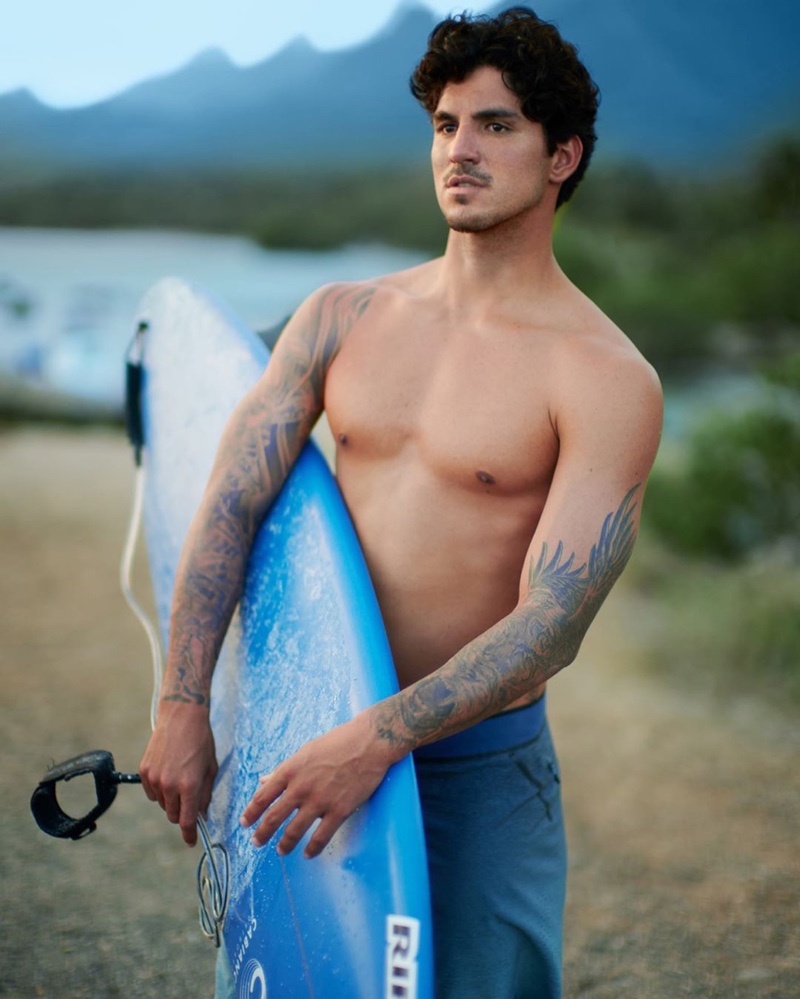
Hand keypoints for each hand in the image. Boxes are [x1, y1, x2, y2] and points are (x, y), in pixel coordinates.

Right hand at [139, 700, 217, 846]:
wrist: (181, 717)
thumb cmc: (201, 741)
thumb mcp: (210, 768)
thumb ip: (205, 794)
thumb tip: (201, 814)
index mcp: (189, 786)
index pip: (187, 821)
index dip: (189, 834)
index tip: (191, 841)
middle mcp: (170, 785)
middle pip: (173, 815)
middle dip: (182, 813)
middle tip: (189, 800)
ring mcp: (154, 779)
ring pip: (162, 804)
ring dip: (171, 800)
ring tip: (179, 778)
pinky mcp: (144, 771)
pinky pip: (151, 792)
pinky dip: (159, 790)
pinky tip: (168, 773)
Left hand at [240, 712, 397, 858]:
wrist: (368, 743)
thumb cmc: (337, 742)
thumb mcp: (305, 751)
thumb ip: (284, 769)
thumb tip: (263, 781)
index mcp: (290, 770)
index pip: (262, 796)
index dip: (251, 813)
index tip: (244, 823)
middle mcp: (301, 787)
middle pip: (274, 817)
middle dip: (262, 834)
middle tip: (256, 843)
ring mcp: (320, 801)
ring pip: (294, 831)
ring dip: (284, 844)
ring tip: (280, 851)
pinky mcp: (339, 811)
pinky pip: (321, 837)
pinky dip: (312, 849)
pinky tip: (308, 854)